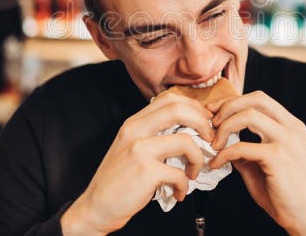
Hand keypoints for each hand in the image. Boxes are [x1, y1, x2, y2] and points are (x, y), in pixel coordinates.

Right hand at [61, 92, 214, 234]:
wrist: (95, 207)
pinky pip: (179, 173)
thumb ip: (152, 134)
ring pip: (185, 141)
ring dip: (198, 158)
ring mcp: (139, 150)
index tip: (204, 122)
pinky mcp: (146, 172)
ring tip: (193, 172)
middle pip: (178, 109)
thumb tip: (187, 129)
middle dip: (203, 123)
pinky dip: (184, 185)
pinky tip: (179, 192)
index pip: (168, 98)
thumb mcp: (130, 147)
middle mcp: (135, 130)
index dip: (193, 107)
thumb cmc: (117, 180)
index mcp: (133, 123)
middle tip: (210, 140)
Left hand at [207, 91, 305, 235]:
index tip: (213, 113)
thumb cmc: (281, 190)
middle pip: (255, 99)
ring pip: (249, 115)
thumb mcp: (260, 161)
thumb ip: (244, 145)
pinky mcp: (278, 157)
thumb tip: (219, 135)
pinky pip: (242, 146)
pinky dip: (224, 153)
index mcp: (290, 125)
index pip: (259, 98)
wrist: (302, 215)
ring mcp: (287, 141)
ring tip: (214, 144)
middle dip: (227, 107)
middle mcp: (292, 128)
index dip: (233, 101)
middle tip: (211, 124)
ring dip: (225, 127)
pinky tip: (217, 163)